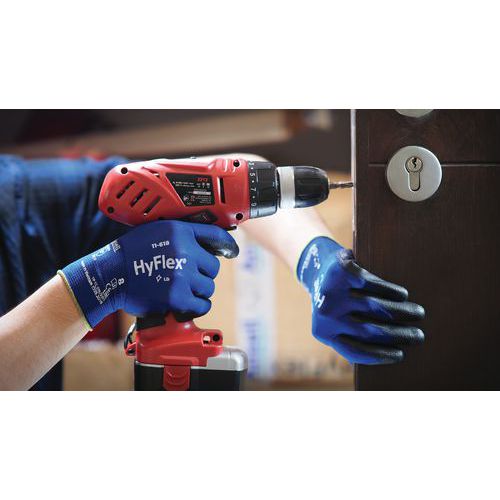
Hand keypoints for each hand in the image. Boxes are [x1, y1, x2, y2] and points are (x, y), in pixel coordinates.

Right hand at [59, 221, 238, 327]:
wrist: (110, 274)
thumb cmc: (131, 253)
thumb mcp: (157, 231)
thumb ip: (182, 236)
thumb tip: (208, 245)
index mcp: (180, 232)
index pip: (215, 235)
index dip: (228, 245)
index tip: (233, 251)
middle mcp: (184, 251)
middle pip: (213, 267)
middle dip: (203, 273)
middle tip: (186, 277)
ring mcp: (181, 275)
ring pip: (207, 287)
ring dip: (198, 291)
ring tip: (180, 289)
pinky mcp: (177, 297)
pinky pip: (201, 304)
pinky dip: (195, 306)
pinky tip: (185, 303)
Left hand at [297, 237, 424, 364]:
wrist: (314, 266)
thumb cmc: (334, 301)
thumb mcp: (335, 323)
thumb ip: (353, 338)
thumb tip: (394, 351)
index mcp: (323, 332)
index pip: (355, 351)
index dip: (380, 355)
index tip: (401, 355)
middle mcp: (326, 314)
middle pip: (369, 330)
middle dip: (399, 335)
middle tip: (418, 336)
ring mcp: (332, 292)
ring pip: (374, 306)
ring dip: (401, 312)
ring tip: (418, 314)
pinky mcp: (341, 272)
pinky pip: (371, 284)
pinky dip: (390, 290)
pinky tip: (402, 295)